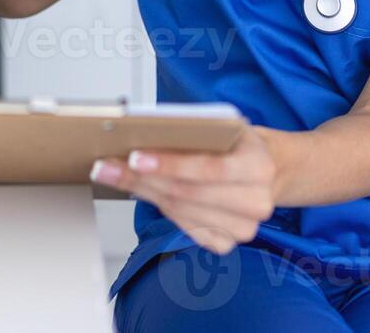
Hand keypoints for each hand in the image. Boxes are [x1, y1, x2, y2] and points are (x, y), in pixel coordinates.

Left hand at [89, 125, 275, 254]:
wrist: (263, 169)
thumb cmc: (236, 143)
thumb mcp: (223, 125)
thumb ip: (194, 131)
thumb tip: (142, 133)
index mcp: (260, 166)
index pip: (209, 169)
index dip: (169, 164)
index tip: (134, 158)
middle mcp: (257, 203)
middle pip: (187, 193)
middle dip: (141, 179)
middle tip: (106, 166)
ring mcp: (244, 228)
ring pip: (180, 211)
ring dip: (142, 192)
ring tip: (113, 175)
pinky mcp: (227, 243)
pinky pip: (184, 229)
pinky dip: (160, 209)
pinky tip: (144, 192)